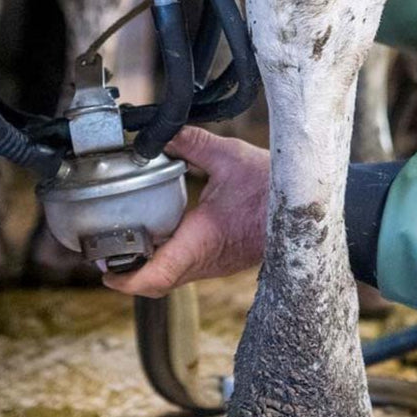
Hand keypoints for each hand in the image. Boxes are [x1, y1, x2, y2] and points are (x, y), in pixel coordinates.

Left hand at [102, 127, 269, 298]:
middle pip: (156, 282)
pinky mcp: (223, 261)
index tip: (105, 270)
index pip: (155, 276)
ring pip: (172, 278)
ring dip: (149, 267)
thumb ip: (193, 144)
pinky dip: (168, 260)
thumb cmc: (275, 189)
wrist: (311, 209)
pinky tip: (164, 233)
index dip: (125, 279)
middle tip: (105, 253)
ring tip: (129, 241)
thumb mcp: (231, 157)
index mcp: (201, 240)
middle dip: (128, 273)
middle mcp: (206, 261)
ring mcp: (215, 265)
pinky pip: (187, 269)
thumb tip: (164, 133)